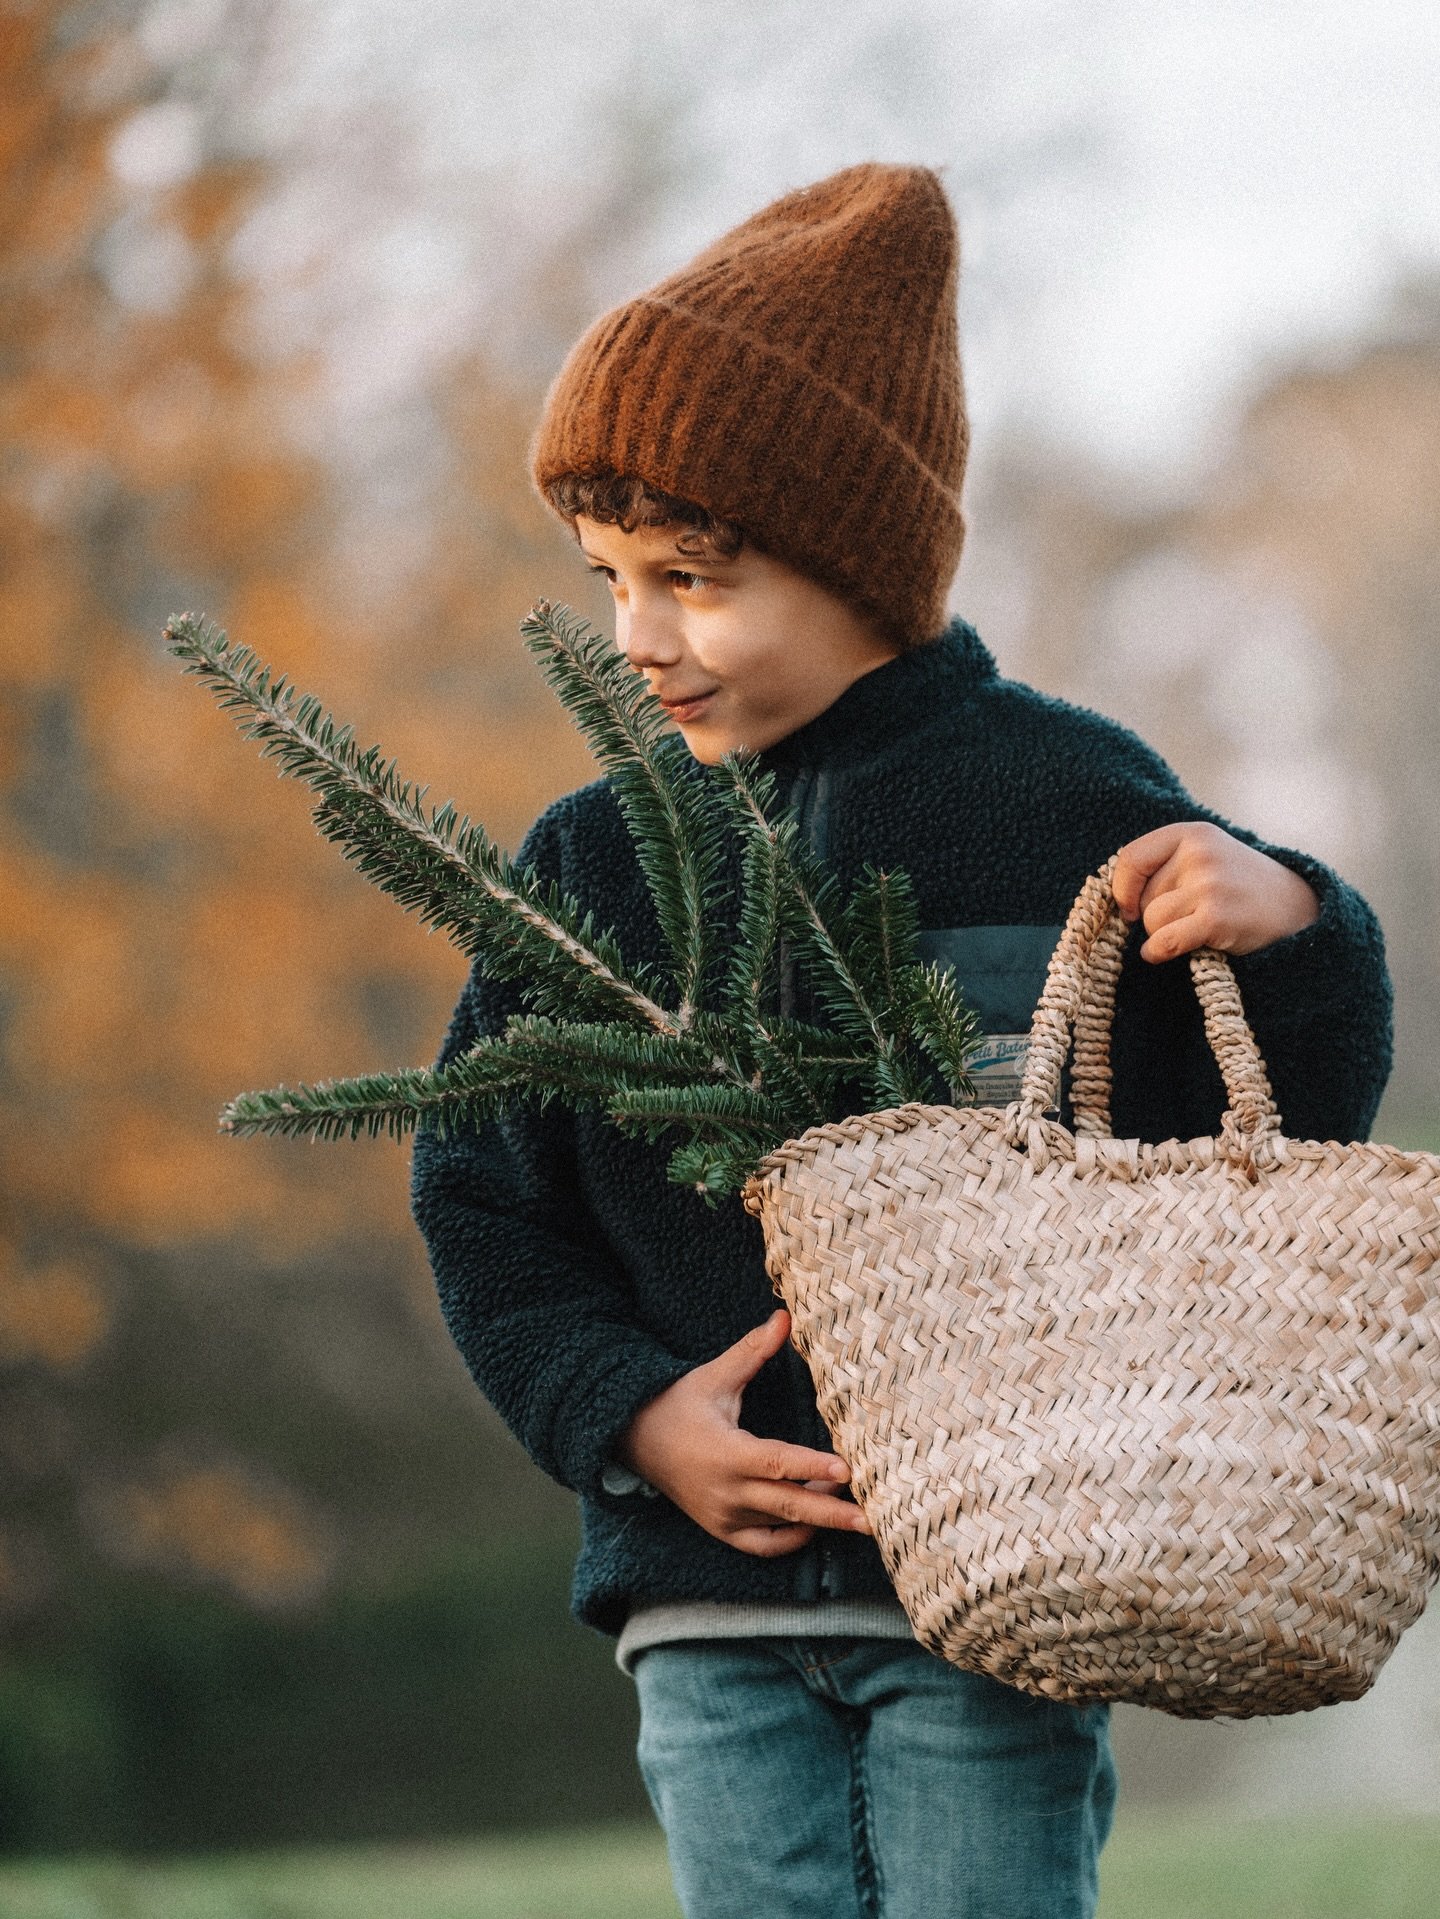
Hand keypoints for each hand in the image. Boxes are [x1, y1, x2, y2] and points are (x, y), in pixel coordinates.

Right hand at [616, 1309, 869, 1556]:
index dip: (813, 1467)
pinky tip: (814, 1525)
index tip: (847, 1470)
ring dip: (817, 1518)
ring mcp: (723, 1515)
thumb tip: (784, 1317)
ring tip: (852, 1507)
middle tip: (872, 1519)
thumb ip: (753, 1351)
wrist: (636, 1440)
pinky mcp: (722, 1529)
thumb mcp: (715, 1376)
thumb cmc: (679, 1404)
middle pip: (788, 1505)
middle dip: (833, 1513)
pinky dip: (791, 1540)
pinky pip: (763, 1545)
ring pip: (780, 1524)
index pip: (777, 1462)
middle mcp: (726, 1490)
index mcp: (725, 1452)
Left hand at [1111, 822, 1319, 961]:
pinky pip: (1163, 942)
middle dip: (1155, 914)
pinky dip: (1158, 953)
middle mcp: (1200, 854)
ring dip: (1162, 934)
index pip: (1131, 858)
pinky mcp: (1216, 918)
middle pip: (1142, 897)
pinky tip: (1167, 952)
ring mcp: (1209, 885)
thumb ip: (1164, 866)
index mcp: (1192, 834)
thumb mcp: (1207, 857)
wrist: (1297, 908)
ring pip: (1150, 921)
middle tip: (1192, 915)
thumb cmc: (1240, 886)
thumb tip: (1116, 901)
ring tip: (1195, 928)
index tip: (1128, 907)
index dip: (1122, 889)